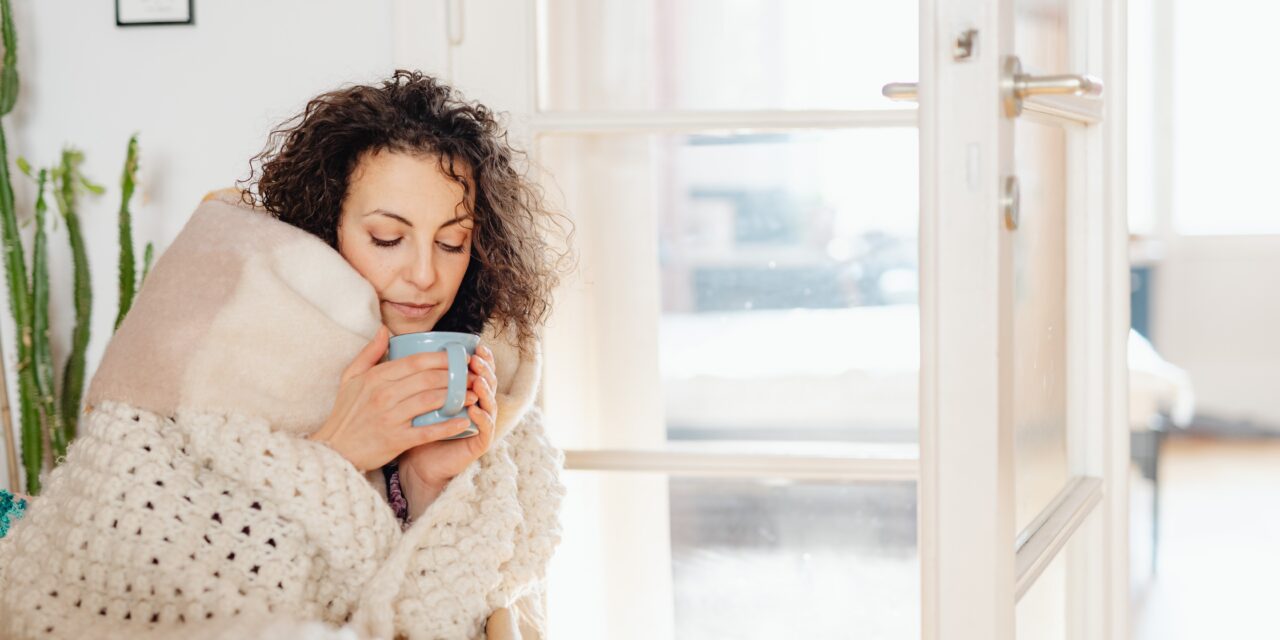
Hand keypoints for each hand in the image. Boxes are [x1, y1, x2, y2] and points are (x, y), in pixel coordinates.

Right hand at [308, 325, 478, 471]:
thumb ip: (369, 353)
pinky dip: (448, 426)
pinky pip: (428, 431)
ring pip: (431, 401)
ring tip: (473, 395)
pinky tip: (464, 421)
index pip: (416, 362)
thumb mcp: (350, 378)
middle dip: (455, 376)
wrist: (334, 450)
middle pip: (428, 379)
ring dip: (456, 397)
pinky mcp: (395, 440)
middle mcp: (383, 395)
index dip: (442, 358)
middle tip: (472, 376)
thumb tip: (384, 329)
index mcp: (375, 377)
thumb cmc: (346, 413)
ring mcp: (390, 417)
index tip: (460, 358)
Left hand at [398, 344, 498, 507]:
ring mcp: (478, 424)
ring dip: (487, 390)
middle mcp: (474, 405)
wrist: (413, 464)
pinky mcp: (478, 443)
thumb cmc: (407, 427)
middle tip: (477, 360)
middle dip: (485, 369)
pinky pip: (486, 429)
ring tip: (479, 381)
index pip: (476, 369)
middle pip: (488, 382)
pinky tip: (474, 410)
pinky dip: (482, 418)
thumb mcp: (399, 393)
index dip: (479, 357)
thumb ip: (395, 365)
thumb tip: (385, 331)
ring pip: (490, 403)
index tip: (472, 346)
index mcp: (460, 391)